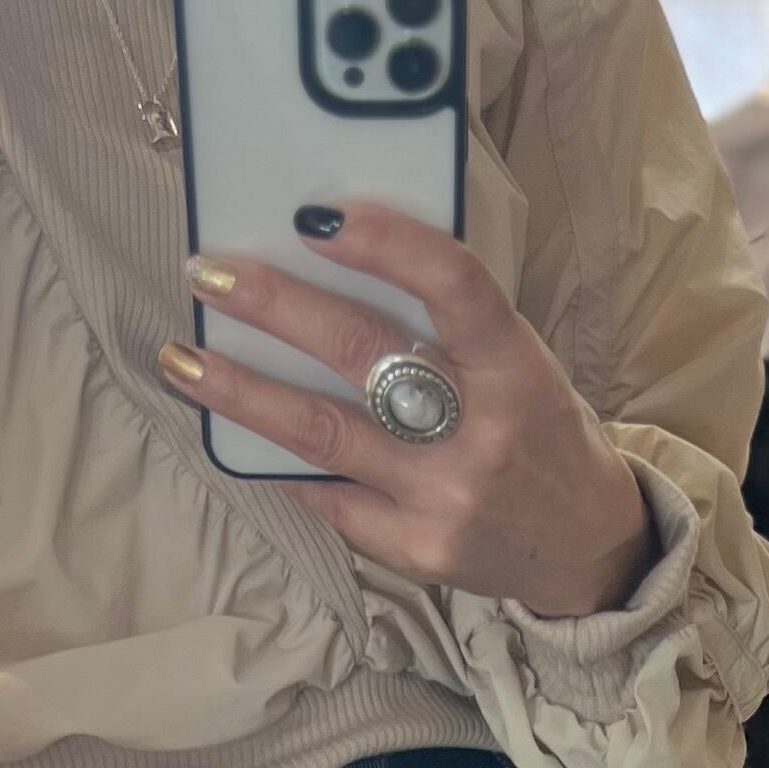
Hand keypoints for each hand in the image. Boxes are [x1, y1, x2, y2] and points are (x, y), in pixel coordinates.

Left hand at [160, 201, 652, 618]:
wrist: (585, 548)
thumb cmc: (543, 433)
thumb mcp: (523, 364)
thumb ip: (451, 326)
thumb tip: (341, 267)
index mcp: (517, 368)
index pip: (453, 286)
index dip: (385, 245)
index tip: (315, 216)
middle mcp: (480, 434)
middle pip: (360, 354)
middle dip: (275, 307)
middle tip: (210, 274)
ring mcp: (443, 499)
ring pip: (321, 433)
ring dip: (241, 393)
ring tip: (183, 360)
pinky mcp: (415, 551)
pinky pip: (330, 498)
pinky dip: (280, 462)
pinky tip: (236, 436)